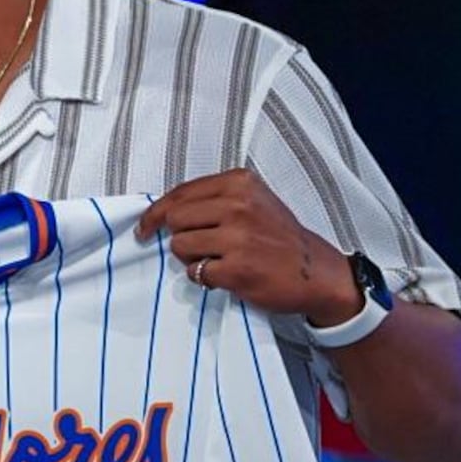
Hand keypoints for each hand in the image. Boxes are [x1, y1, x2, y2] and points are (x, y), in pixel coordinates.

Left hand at [136, 169, 361, 324]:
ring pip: (180, 246)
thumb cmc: (280, 238)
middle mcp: (238, 205)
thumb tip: (166, 210)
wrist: (315, 271)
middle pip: (175, 218)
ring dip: (191, 259)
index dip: (156, 212)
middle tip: (200, 248)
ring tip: (217, 261)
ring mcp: (238, 237)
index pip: (180, 193)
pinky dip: (204, 278)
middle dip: (179, 236)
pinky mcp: (237, 268)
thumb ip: (215, 200)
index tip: (145, 226)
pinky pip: (196, 272)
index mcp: (239, 183)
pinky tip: (225, 276)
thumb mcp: (254, 201)